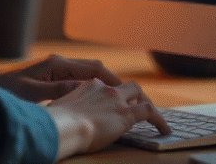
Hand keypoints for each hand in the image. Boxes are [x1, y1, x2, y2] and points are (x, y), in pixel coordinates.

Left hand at [0, 54, 123, 102]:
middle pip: (95, 68)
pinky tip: (96, 98)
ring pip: (88, 72)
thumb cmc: (8, 89)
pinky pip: (78, 77)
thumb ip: (58, 90)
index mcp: (57, 63)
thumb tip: (83, 90)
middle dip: (113, 81)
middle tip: (129, 96)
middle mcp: (60, 61)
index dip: (112, 80)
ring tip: (118, 99)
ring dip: (103, 83)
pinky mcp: (52, 73)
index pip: (93, 68)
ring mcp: (56, 66)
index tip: (127, 92)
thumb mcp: (32, 92)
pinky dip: (91, 86)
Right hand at [46, 79, 170, 159]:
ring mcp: (117, 100)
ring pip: (139, 94)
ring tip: (155, 117)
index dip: (111, 95)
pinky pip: (149, 112)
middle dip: (132, 94)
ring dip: (147, 103)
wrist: (64, 126)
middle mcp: (104, 88)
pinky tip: (164, 129)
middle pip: (125, 86)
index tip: (112, 103)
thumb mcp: (56, 109)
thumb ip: (60, 109)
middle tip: (136, 106)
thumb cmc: (55, 122)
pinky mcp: (127, 114)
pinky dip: (159, 119)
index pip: (104, 87)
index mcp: (87, 86)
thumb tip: (52, 114)